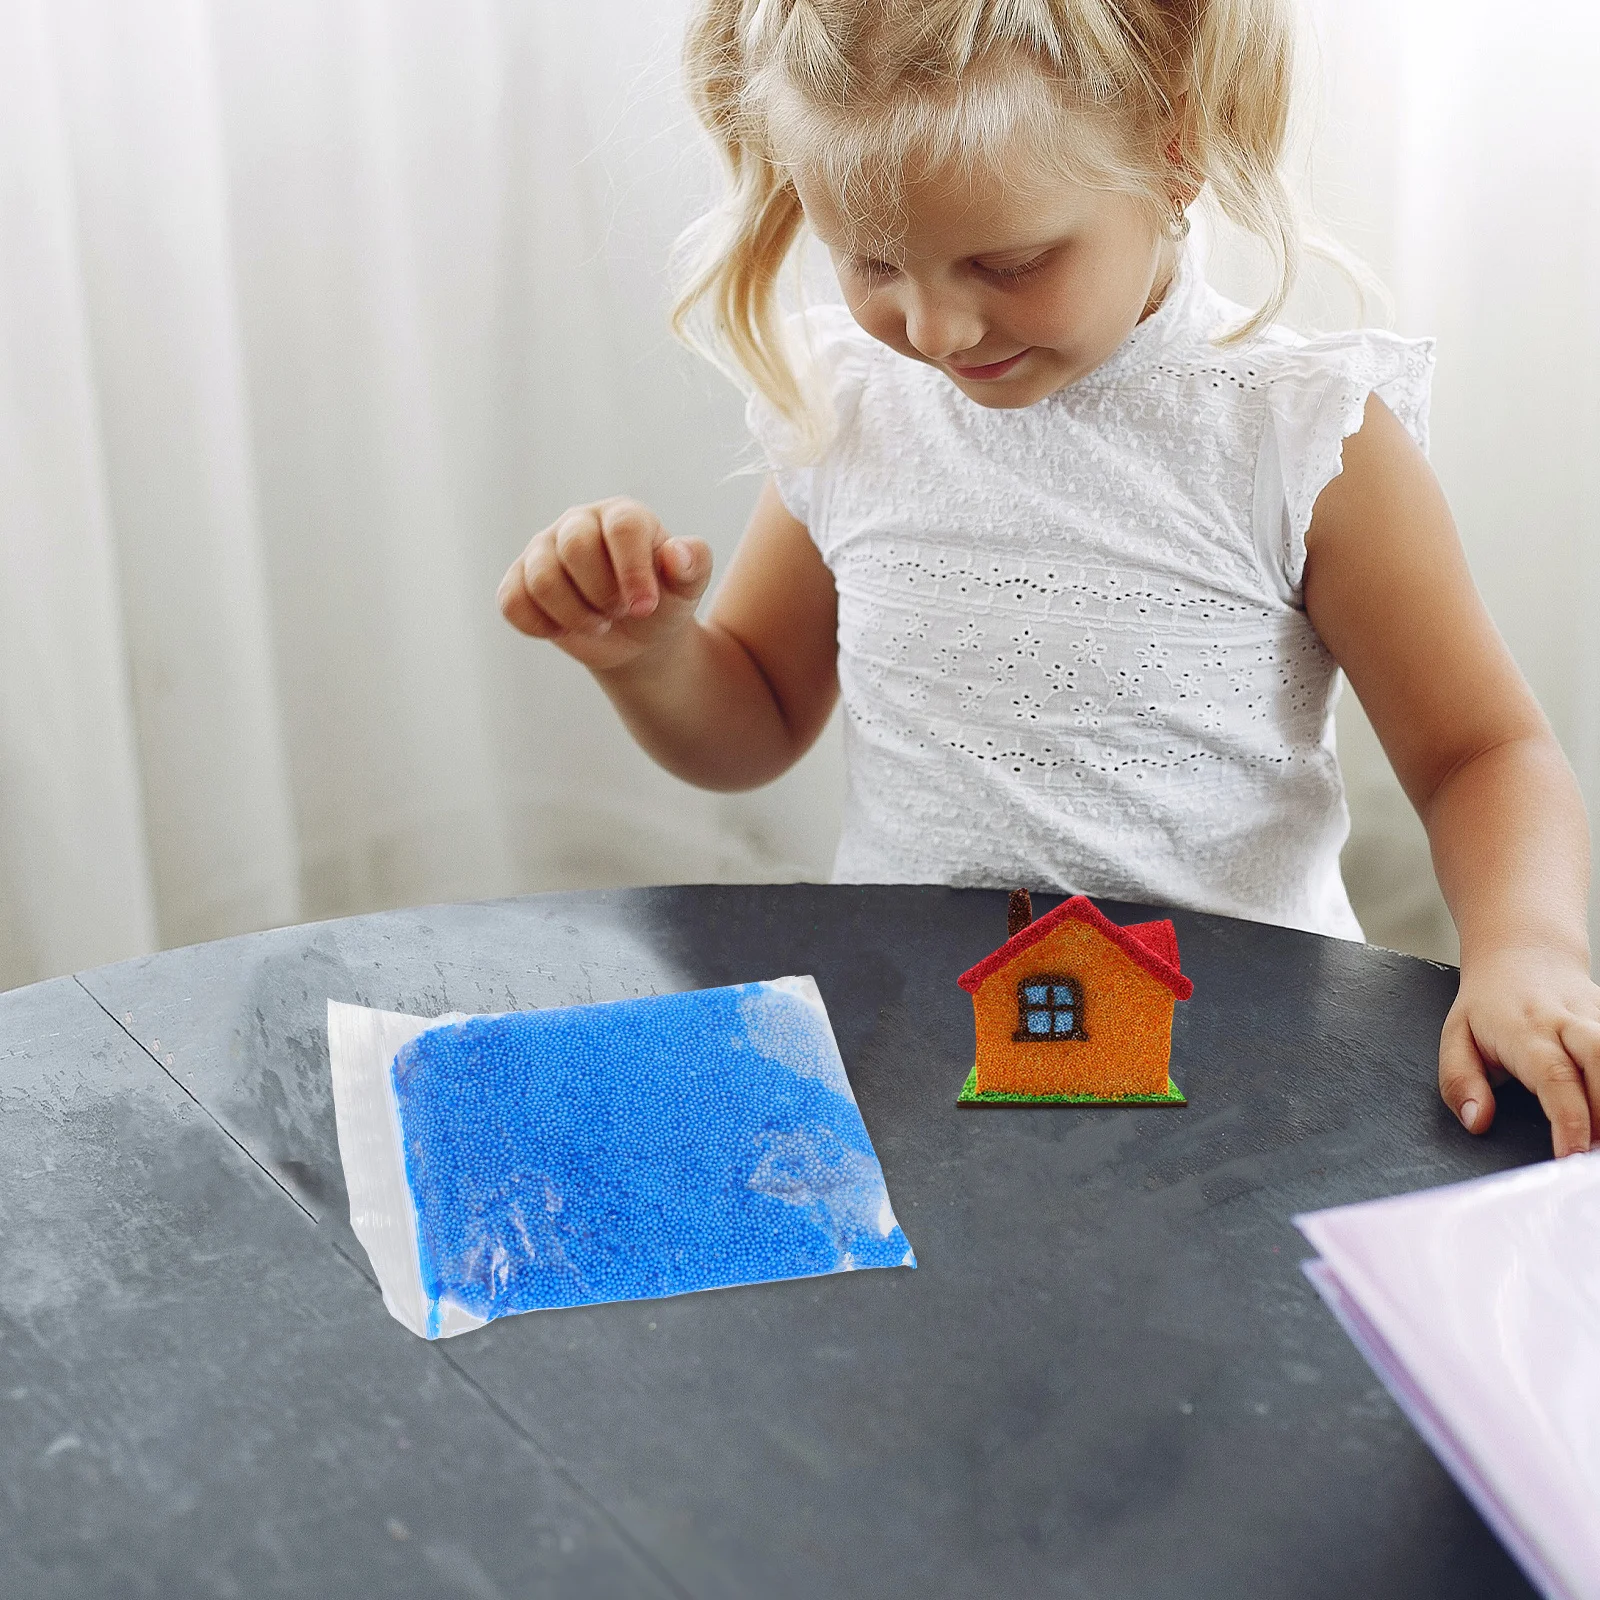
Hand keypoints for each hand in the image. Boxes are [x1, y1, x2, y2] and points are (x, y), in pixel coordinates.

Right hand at [497, 498, 712, 672]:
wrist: (636, 636)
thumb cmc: (663, 602)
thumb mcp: (688, 587)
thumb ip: (693, 564)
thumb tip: (676, 554)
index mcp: (623, 515)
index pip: (621, 527)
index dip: (632, 570)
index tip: (645, 607)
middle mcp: (578, 523)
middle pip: (575, 548)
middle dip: (602, 594)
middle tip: (620, 612)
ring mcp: (543, 549)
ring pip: (542, 579)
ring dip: (575, 615)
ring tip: (598, 622)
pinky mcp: (518, 579)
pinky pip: (512, 602)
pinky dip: (540, 626)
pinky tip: (564, 629)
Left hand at [1439, 946, 1599, 1156]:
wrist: (1524, 952)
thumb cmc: (1488, 1004)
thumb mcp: (1456, 1038)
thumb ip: (1460, 1082)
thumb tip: (1477, 1120)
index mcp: (1524, 1030)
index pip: (1553, 1077)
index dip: (1568, 1120)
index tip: (1568, 1156)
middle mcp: (1566, 1022)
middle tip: (1593, 1155)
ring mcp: (1596, 1017)